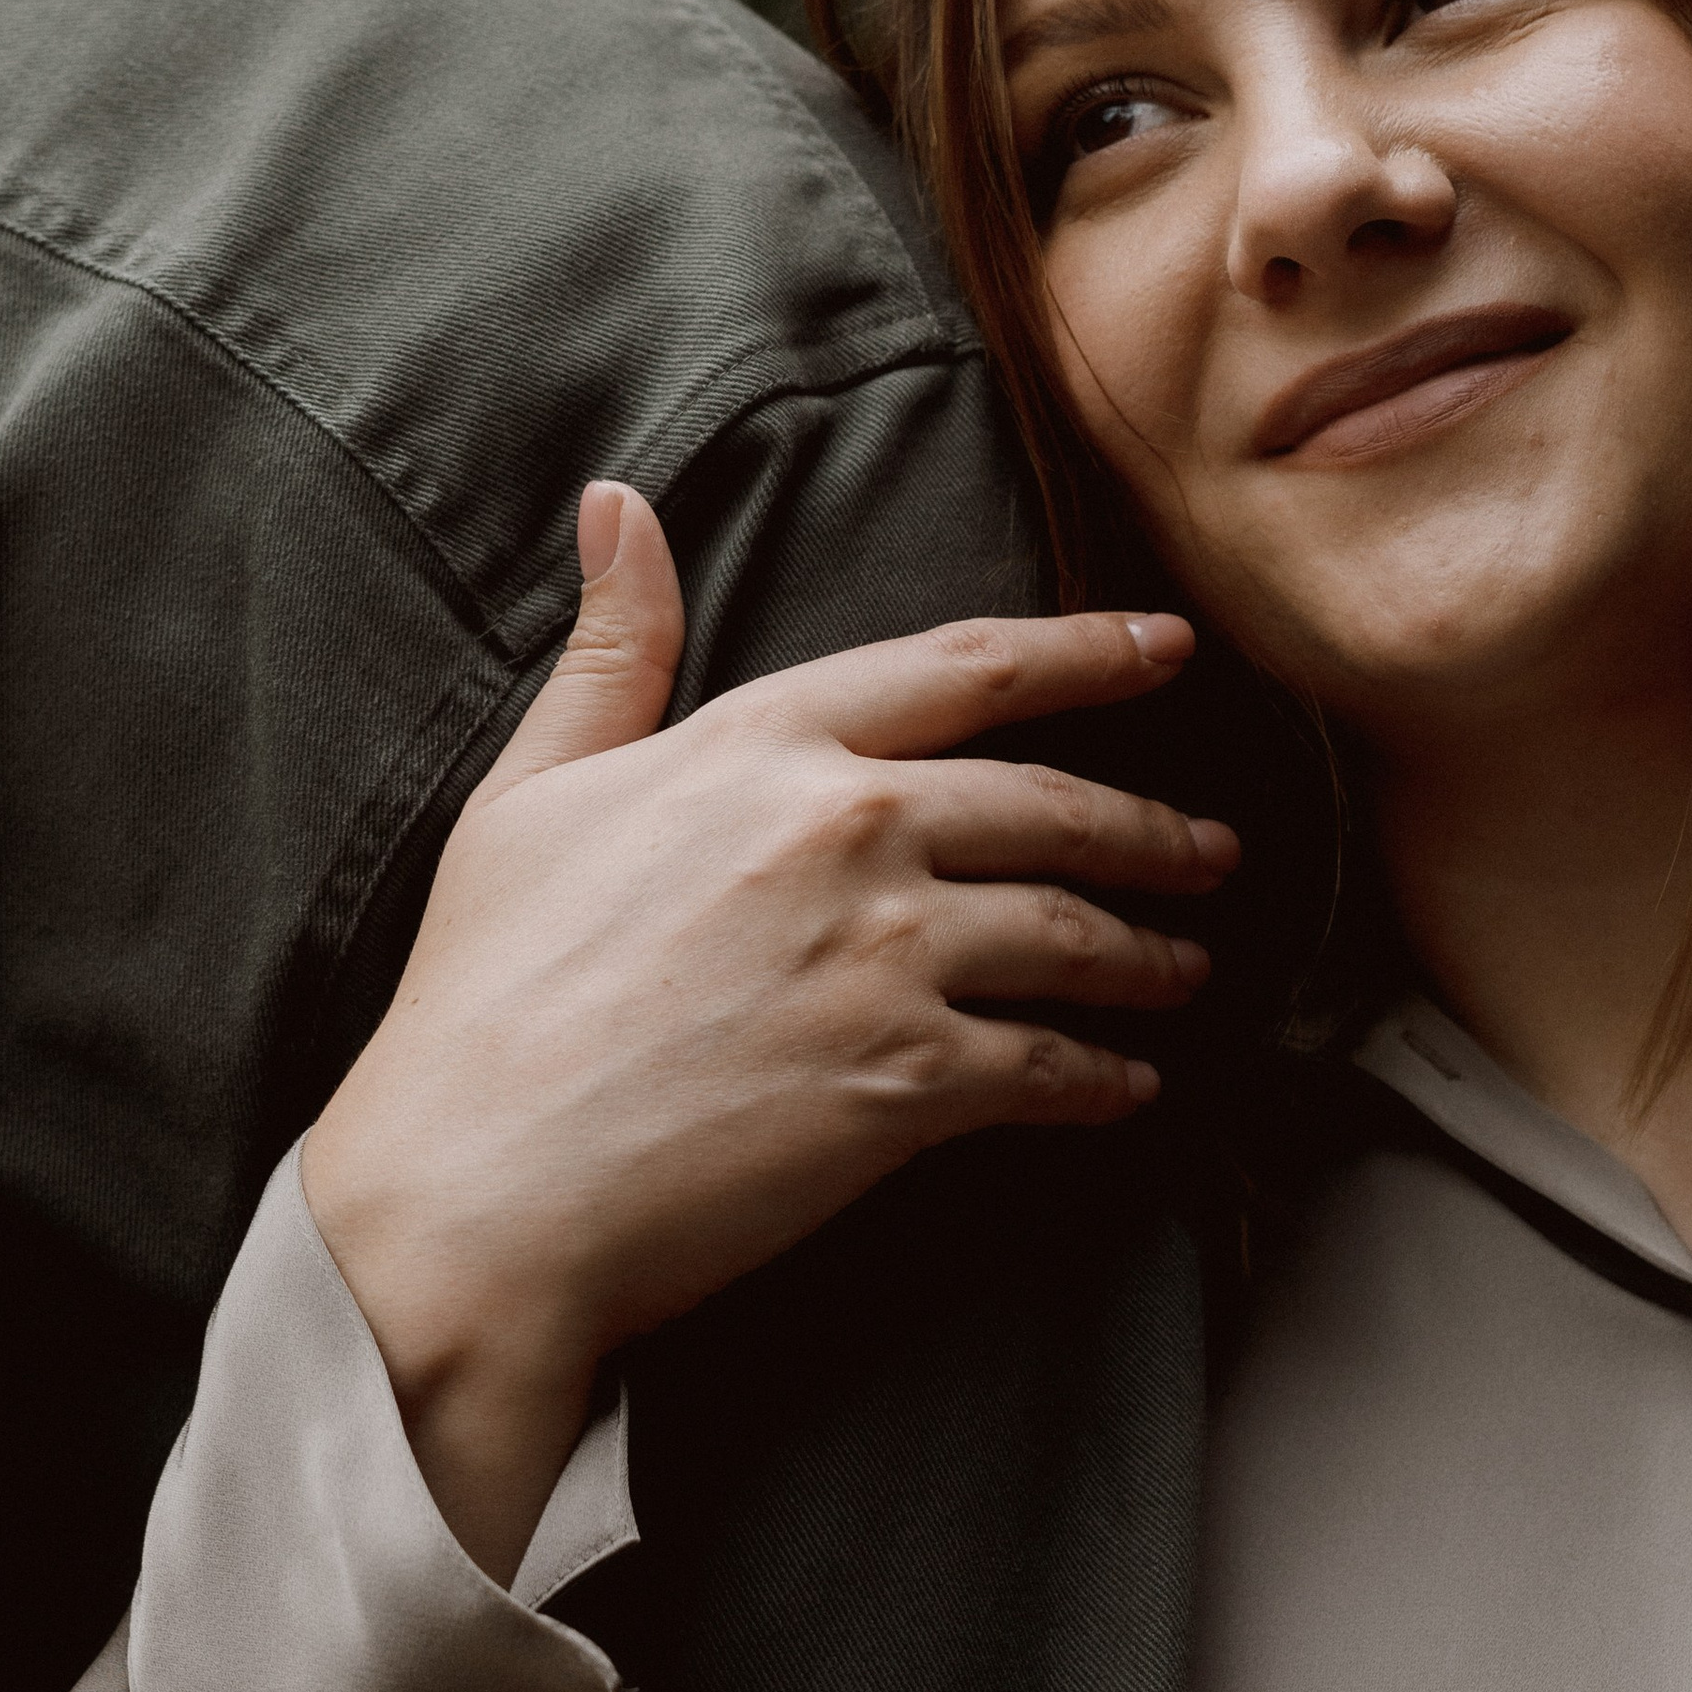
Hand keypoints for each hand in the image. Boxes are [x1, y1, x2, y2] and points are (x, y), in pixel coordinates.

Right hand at [302, 481, 1232, 1578]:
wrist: (478, 1186)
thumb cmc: (487, 991)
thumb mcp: (534, 787)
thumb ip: (613, 648)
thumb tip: (618, 505)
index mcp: (763, 743)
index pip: (968, 669)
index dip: (1086, 651)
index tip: (1164, 646)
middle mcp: (846, 830)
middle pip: (1054, 804)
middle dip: (1154, 827)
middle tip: (1213, 848)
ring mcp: (886, 958)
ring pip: (1072, 935)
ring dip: (1148, 953)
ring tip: (1186, 966)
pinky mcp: (907, 1086)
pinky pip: (1049, 1067)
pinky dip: (1105, 1078)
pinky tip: (1127, 1086)